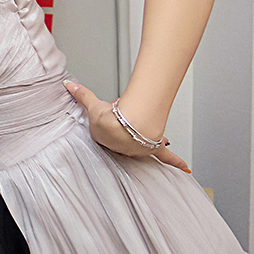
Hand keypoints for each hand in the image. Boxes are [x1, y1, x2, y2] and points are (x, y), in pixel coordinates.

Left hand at [64, 80, 189, 172]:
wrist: (124, 126)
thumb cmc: (109, 120)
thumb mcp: (92, 104)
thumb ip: (81, 94)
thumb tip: (68, 85)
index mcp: (105, 138)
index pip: (108, 129)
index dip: (110, 119)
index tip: (113, 111)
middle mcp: (120, 146)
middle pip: (125, 135)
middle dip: (125, 127)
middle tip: (125, 118)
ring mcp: (137, 149)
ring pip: (142, 142)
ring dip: (144, 136)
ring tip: (143, 132)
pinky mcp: (152, 148)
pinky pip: (164, 157)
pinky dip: (176, 162)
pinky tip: (185, 169)